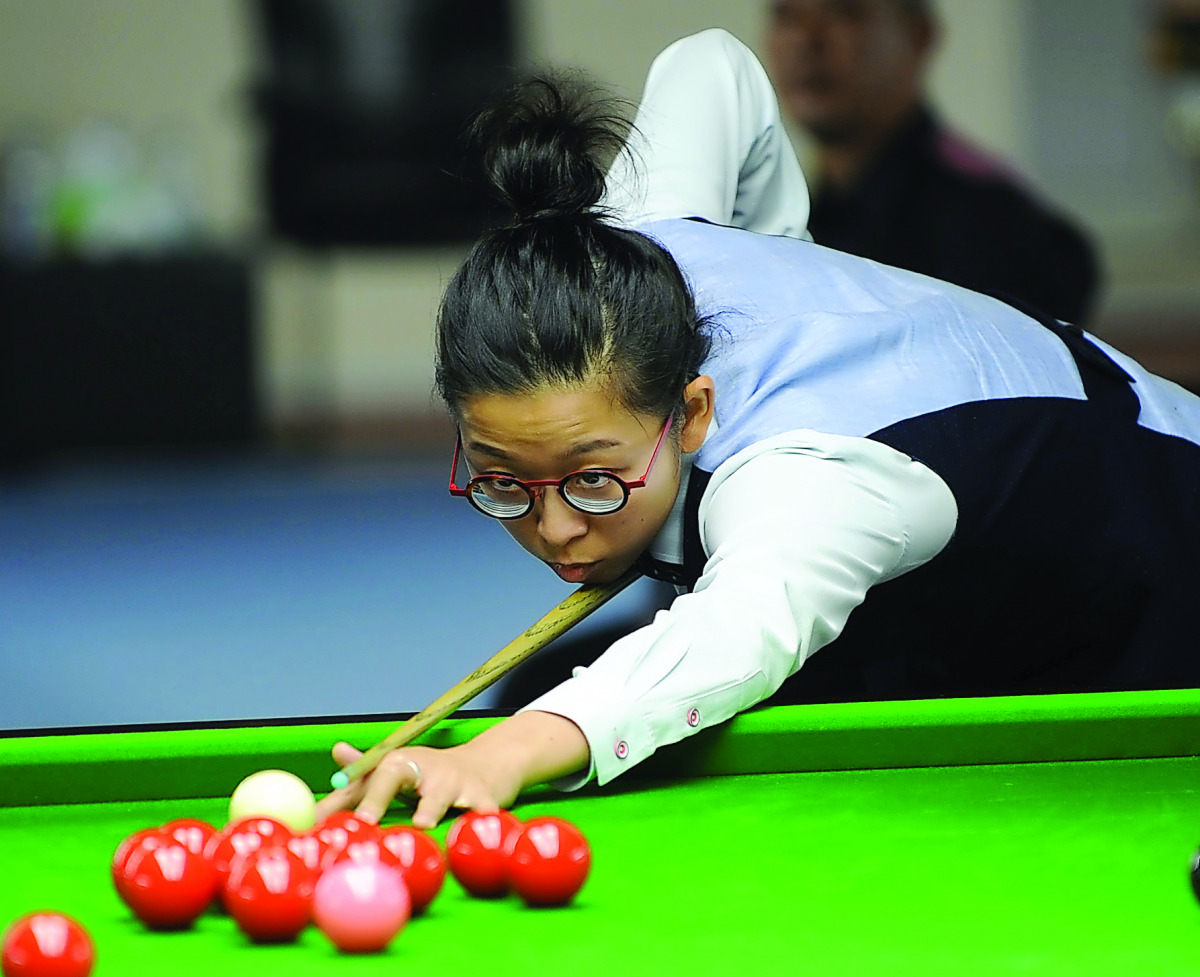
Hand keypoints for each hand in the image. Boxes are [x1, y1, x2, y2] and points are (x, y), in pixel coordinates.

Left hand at [313, 712, 590, 829]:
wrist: (489, 763)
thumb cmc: (433, 775)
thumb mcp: (400, 769)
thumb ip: (364, 773)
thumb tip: (336, 751)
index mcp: (400, 763)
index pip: (370, 776)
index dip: (350, 796)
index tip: (333, 818)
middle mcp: (424, 768)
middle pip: (395, 776)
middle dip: (378, 796)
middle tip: (365, 820)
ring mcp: (455, 782)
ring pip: (438, 797)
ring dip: (430, 809)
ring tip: (422, 823)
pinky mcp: (484, 799)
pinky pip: (478, 814)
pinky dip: (476, 823)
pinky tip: (472, 836)